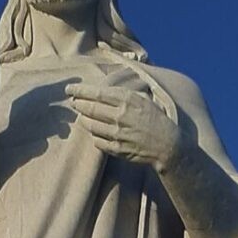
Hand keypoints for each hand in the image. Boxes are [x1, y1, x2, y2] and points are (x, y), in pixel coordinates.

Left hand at [66, 67, 181, 171]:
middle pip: (90, 108)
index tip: (69, 89)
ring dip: (83, 120)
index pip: (96, 93)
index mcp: (127, 100)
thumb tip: (106, 88)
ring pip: (91, 125)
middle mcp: (120, 116)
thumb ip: (125, 93)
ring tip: (81, 116)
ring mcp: (117, 134)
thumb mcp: (143, 99)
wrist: (168, 145)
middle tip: (72, 102)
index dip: (80, 91)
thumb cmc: (156, 119)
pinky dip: (94, 135)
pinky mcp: (117, 149)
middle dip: (78, 104)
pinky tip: (95, 131)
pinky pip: (97, 141)